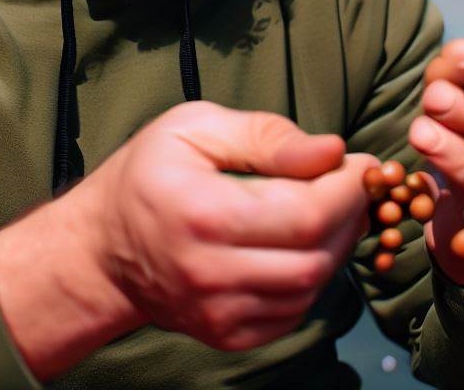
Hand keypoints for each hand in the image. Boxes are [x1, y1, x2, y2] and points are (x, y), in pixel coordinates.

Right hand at [94, 102, 374, 346]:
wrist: (101, 249)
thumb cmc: (148, 174)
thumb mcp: (195, 127)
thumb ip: (265, 135)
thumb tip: (331, 150)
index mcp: (203, 213)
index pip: (306, 213)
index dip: (348, 188)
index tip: (362, 164)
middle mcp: (210, 273)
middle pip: (317, 254)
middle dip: (352, 215)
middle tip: (354, 183)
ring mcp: (218, 311)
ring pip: (312, 286)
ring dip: (338, 245)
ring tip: (332, 207)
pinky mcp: (227, 334)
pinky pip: (294, 311)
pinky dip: (313, 275)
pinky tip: (305, 242)